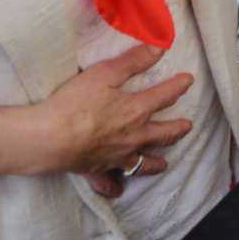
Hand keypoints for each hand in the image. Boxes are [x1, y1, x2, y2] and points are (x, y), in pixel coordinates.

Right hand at [33, 45, 192, 197]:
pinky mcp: (97, 170)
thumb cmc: (76, 102)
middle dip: (177, 129)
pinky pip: (109, 183)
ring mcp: (117, 156)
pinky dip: (114, 187)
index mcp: (136, 111)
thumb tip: (160, 48)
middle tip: (187, 127)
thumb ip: (133, 61)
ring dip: (156, 163)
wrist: (50, 138)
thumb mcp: (105, 73)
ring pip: (143, 163)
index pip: (165, 96)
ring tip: (164, 164)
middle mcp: (133, 137)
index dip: (178, 86)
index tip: (188, 81)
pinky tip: (118, 191)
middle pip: (162, 134)